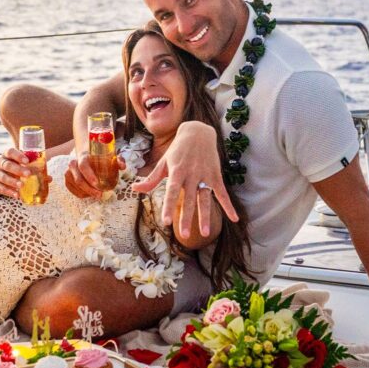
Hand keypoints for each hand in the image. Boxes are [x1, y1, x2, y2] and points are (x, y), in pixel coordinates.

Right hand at [0, 148, 32, 198]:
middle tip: (28, 174)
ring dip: (13, 182)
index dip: (18, 156)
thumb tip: (49, 178)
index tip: (27, 161)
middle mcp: (0, 163)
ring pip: (3, 177)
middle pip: (7, 165)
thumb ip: (32, 169)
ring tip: (22, 185)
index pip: (10, 152)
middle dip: (18, 169)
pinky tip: (17, 195)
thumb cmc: (10, 167)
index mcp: (7, 156)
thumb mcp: (18, 164)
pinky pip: (1, 188)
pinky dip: (9, 192)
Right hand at [64, 153, 123, 199]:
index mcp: (83, 157)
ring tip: (97, 194)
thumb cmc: (98, 158)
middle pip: (79, 180)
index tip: (97, 184)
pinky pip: (74, 191)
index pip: (83, 166)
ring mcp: (68, 173)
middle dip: (89, 190)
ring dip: (87, 193)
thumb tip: (122, 166)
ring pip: (77, 187)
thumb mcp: (109, 157)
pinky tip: (90, 193)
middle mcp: (73, 164)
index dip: (89, 176)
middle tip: (100, 195)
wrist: (85, 157)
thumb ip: (118, 160)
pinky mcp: (67, 181)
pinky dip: (83, 195)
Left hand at [131, 121, 238, 239]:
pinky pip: (223, 193)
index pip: (172, 192)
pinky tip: (234, 218)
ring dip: (205, 216)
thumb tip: (134, 189)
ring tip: (206, 234)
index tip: (166, 221)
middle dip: (187, 218)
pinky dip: (229, 206)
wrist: (197, 132)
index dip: (169, 206)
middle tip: (185, 235)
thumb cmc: (177, 150)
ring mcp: (205, 175)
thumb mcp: (164, 162)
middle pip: (189, 200)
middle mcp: (191, 174)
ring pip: (205, 199)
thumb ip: (151, 179)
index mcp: (177, 171)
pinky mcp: (216, 175)